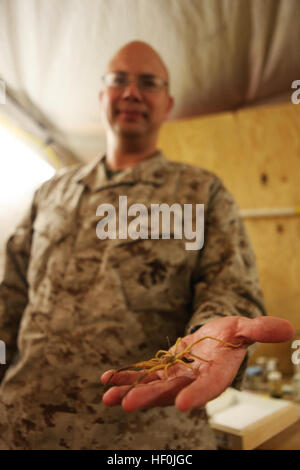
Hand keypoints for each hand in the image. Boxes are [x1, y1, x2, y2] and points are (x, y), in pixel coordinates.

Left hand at [101, 316, 293, 411]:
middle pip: (172, 391)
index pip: (209, 387)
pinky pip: (142, 374)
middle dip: (151, 397)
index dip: (198, 394)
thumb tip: (289, 328)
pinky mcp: (162, 370)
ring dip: (130, 390)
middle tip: (128, 404)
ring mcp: (175, 378)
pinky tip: (105, 378)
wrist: (214, 340)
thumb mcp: (245, 327)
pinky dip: (124, 376)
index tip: (184, 405)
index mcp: (216, 374)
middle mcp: (194, 381)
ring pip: (151, 386)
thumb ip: (261, 329)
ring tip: (107, 397)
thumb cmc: (232, 334)